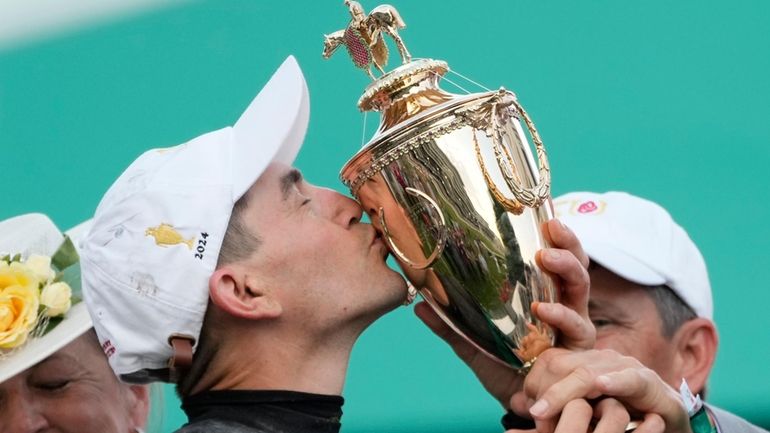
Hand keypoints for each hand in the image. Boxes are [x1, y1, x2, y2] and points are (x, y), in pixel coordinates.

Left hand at [414, 219, 594, 408]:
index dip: (553, 237)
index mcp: (545, 296)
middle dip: (567, 244)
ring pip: (581, 291)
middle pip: (575, 267)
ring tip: (546, 258)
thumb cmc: (504, 370)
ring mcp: (575, 328)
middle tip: (552, 227)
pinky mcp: (579, 352)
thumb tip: (417, 303)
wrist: (519, 407)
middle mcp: (565, 308)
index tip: (543, 215)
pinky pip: (578, 330)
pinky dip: (563, 316)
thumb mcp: (473, 344)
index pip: (553, 260)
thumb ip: (449, 325)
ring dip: (568, 270)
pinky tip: (545, 308)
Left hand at [519, 349, 690, 432]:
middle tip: (534, 415)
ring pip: (587, 373)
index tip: (523, 407)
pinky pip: (629, 378)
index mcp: (581, 363)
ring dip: (566, 393)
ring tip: (545, 409)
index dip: (533, 382)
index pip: (549, 361)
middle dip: (547, 392)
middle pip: (563, 366)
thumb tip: (512, 414)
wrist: (662, 427)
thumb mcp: (579, 417)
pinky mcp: (648, 381)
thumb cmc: (617, 423)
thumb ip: (551, 413)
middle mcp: (599, 359)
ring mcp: (623, 367)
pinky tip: (601, 385)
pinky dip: (615, 381)